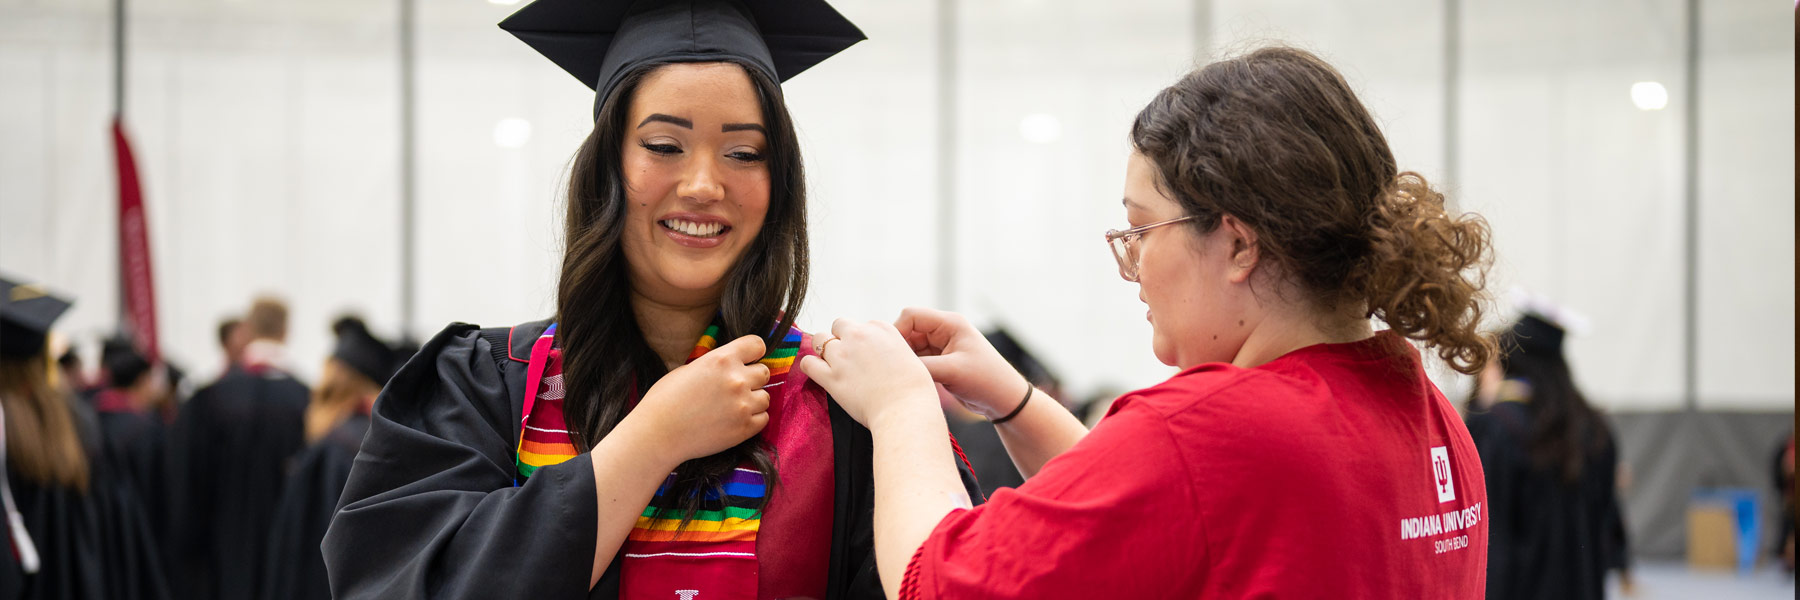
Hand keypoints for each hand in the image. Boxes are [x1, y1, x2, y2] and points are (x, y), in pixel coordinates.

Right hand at [623, 335, 770, 465]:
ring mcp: (742, 405)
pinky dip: (753, 419)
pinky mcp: (744, 428)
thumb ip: (716, 364)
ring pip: (765, 397)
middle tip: (735, 388)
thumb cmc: (665, 400)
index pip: (757, 345)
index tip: (748, 360)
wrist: (657, 434)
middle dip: (752, 378)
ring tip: (733, 406)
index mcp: (721, 359)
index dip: (754, 352)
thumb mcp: (689, 368)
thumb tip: (732, 364)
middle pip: (764, 372)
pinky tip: (735, 420)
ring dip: (753, 400)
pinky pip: (763, 418)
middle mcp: (736, 379)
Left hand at [797, 319, 938, 426]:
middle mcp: (860, 336)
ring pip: (819, 339)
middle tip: (848, 358)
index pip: (861, 325)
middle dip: (841, 339)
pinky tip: (819, 373)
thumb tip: (878, 354)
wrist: (906, 411)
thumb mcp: (908, 356)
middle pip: (839, 325)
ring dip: (824, 350)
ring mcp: (843, 355)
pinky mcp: (831, 376)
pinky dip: (811, 366)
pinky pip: (808, 362)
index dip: (861, 340)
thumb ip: (890, 348)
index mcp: (881, 328)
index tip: (866, 354)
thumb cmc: (913, 390)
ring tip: (832, 365)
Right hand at [893, 307, 1022, 418]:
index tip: (889, 353)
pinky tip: (907, 382)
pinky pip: (917, 360)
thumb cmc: (986, 380)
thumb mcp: (951, 371)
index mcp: (949, 323)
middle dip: (898, 348)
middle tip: (891, 368)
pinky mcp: (940, 362)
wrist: (1005, 400)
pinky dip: (911, 369)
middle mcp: (944, 331)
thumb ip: (921, 366)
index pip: (911, 316)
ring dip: (905, 360)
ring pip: (911, 347)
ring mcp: (941, 347)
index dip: (897, 331)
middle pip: (908, 331)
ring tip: (899, 377)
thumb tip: (893, 364)